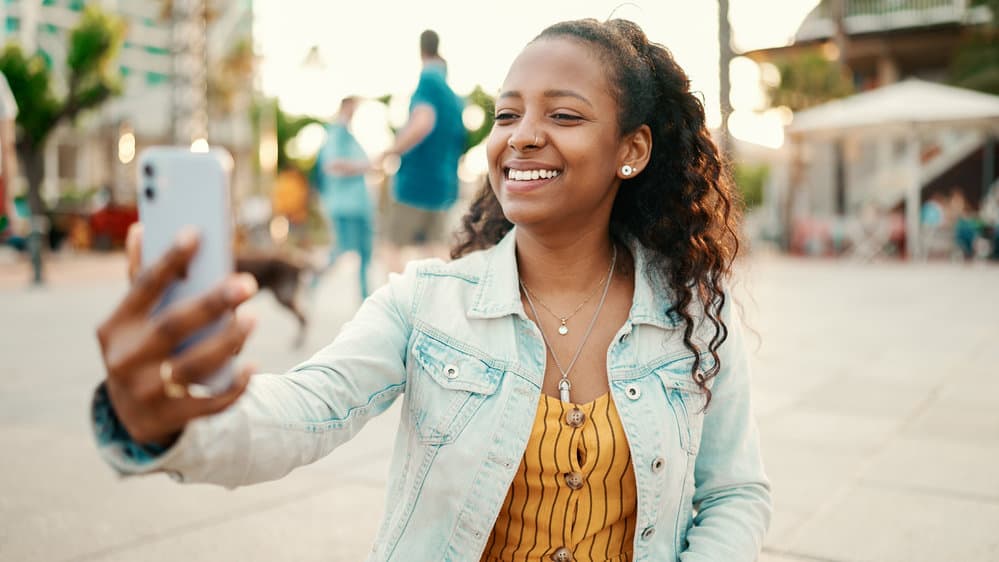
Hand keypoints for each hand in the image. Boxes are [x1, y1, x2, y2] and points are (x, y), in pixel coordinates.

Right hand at [95, 223, 257, 446]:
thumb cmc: (142, 350)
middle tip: (247, 283)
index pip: (143, 288)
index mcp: (115, 327)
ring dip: (226, 342)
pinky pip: (209, 403)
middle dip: (211, 304)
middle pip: (172, 327)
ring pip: (192, 366)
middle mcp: (125, 359)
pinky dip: (233, 386)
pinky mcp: (172, 417)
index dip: (169, 260)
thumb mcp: (132, 321)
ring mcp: (147, 392)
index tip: (196, 234)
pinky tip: (252, 366)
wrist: (133, 416)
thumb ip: (141, 279)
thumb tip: (142, 229)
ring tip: (253, 319)